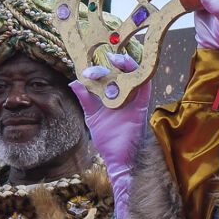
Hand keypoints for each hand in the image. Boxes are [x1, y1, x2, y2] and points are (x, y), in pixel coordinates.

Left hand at [70, 61, 145, 218]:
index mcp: (113, 97)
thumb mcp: (92, 116)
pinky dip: (141, 75)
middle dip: (108, 64)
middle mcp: (125, 96)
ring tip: (115, 59)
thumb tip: (74, 82)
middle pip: (120, 72)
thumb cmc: (108, 140)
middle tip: (94, 69)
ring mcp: (134, 100)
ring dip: (126, 64)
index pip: (108, 76)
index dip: (98, 69)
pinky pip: (145, 87)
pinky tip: (131, 67)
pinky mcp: (141, 107)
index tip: (85, 72)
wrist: (118, 159)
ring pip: (134, 75)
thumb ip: (85, 99)